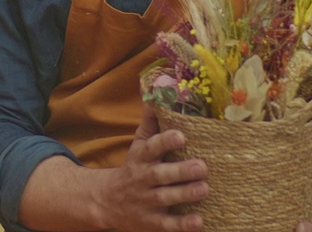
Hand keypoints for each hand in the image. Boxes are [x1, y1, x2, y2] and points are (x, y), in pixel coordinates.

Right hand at [102, 105, 209, 231]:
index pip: (151, 147)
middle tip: (202, 166)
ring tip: (204, 188)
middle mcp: (142, 179)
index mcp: (140, 158)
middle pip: (159, 174)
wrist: (107, 201)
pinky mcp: (151, 222)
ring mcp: (146, 202)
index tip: (181, 135)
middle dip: (180, 171)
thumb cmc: (133, 168)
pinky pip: (167, 225)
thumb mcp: (138, 145)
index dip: (165, 141)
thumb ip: (151, 123)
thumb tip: (156, 93)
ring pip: (165, 198)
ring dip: (184, 194)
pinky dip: (182, 224)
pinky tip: (198, 221)